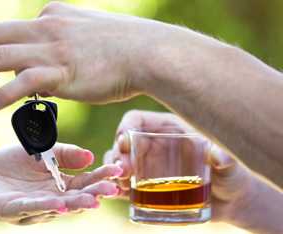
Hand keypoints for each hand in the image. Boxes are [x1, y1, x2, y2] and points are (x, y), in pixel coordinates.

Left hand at [0, 2, 180, 110]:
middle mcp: (47, 27)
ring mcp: (54, 47)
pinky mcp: (63, 69)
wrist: (150, 53)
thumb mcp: (87, 38)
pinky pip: (22, 81)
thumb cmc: (125, 49)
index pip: (8, 31)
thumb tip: (42, 76)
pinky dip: (2, 93)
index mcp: (52, 17)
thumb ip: (61, 51)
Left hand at [0, 143, 121, 224]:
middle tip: (113, 189)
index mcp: (57, 184)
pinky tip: (60, 204)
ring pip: (57, 206)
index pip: (83, 181)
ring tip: (93, 201)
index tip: (118, 169)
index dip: (100, 176)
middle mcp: (49, 198)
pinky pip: (30, 207)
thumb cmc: (8, 167)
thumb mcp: (40, 152)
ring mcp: (31, 207)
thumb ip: (64, 153)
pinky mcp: (11, 210)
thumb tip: (90, 157)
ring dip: (75, 204)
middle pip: (75, 197)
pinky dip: (45, 206)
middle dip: (94, 193)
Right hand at [103, 110, 256, 221]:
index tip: (123, 144)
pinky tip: (118, 195)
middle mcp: (155, 144)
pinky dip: (115, 187)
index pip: (137, 119)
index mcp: (169, 129)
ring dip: (112, 171)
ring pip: (119, 162)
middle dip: (117, 154)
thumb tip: (218, 156)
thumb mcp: (231, 166)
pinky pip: (124, 183)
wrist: (231, 201)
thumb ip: (226, 159)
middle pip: (123, 141)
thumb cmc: (232, 176)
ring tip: (120, 185)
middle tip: (124, 172)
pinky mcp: (147, 185)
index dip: (125, 128)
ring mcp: (149, 165)